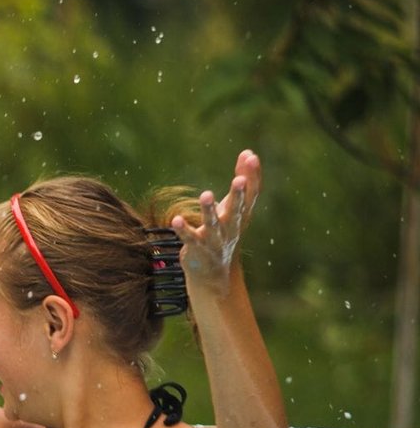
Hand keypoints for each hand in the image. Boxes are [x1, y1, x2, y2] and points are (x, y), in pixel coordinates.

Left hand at [172, 150, 260, 293]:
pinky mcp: (197, 249)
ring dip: (209, 210)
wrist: (215, 275)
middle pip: (237, 209)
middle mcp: (231, 227)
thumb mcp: (235, 207)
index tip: (250, 156)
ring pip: (213, 224)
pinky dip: (183, 229)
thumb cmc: (226, 232)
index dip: (251, 176)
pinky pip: (190, 238)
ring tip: (206, 194)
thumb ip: (242, 181)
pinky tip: (176, 219)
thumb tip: (249, 152)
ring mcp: (215, 239)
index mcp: (241, 215)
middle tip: (239, 179)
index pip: (251, 194)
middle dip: (238, 194)